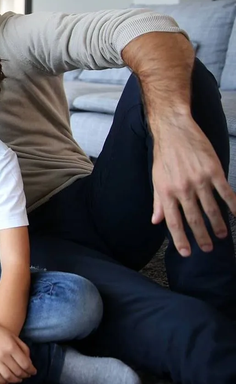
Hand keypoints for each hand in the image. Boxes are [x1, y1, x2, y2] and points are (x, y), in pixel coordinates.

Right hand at [0, 321, 34, 382]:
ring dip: (16, 380)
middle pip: (18, 372)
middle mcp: (3, 355)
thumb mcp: (14, 337)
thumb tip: (29, 363)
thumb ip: (24, 349)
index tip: (33, 372)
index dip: (31, 370)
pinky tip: (7, 379)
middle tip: (27, 375)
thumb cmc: (0, 333)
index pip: (25, 364)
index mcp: (11, 347)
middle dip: (25, 375)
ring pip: (8, 376)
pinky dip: (3, 380)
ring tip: (18, 378)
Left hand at [151, 117, 235, 255]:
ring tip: (222, 235)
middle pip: (194, 219)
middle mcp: (182, 189)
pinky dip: (232, 205)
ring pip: (211, 209)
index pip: (173, 222)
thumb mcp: (156, 179)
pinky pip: (225, 192)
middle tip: (208, 249)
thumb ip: (158, 202)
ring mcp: (199, 180)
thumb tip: (156, 221)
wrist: (174, 130)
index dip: (180, 240)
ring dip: (217, 224)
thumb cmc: (164, 156)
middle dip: (201, 236)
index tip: (187, 253)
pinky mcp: (213, 171)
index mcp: (165, 192)